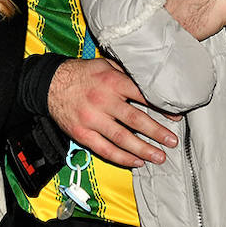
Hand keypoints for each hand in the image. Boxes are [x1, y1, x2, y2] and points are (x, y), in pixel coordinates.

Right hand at [47, 58, 177, 167]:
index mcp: (112, 81)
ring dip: (143, 150)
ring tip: (159, 156)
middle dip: (157, 133)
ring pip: (122, 139)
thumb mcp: (105, 65)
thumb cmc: (81, 73)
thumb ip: (127, 74)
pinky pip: (105, 150)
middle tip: (172, 141)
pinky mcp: (82, 134)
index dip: (162, 108)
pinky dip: (122, 158)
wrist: (50, 84)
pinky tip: (136, 162)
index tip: (175, 117)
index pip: (143, 96)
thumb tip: (152, 81)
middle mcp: (103, 101)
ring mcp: (92, 119)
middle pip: (136, 120)